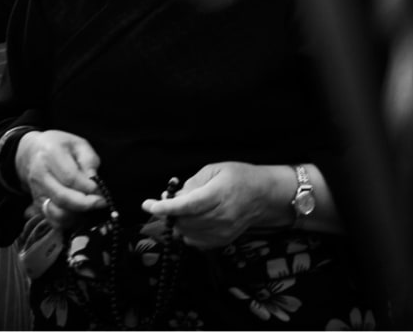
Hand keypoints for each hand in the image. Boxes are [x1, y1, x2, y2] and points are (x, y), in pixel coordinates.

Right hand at [15, 130, 106, 225]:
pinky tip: (78, 214)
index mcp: (50, 155)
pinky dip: (68, 222)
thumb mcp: (77, 144)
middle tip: (101, 203)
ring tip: (89, 208)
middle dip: (86, 204)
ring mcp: (36, 191)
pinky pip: (53, 220)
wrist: (30, 151)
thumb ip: (88, 160)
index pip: (71, 178)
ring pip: (57, 213)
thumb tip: (94, 180)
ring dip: (77, 215)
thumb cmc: (59, 146)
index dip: (89, 188)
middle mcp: (40, 174)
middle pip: (63, 198)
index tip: (101, 191)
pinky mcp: (37, 203)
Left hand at [141, 162, 292, 248]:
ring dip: (176, 223)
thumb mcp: (214, 170)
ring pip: (188, 234)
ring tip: (178, 209)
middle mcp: (222, 216)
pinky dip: (186, 233)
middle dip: (168, 213)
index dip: (166, 207)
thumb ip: (192, 183)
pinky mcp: (224, 240)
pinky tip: (189, 221)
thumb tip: (172, 197)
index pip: (188, 205)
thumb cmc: (239, 177)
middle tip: (162, 202)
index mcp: (219, 195)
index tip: (148, 205)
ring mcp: (224, 231)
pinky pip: (197, 242)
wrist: (265, 196)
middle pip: (185, 222)